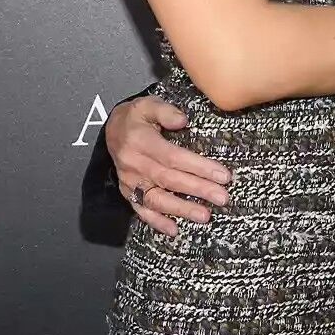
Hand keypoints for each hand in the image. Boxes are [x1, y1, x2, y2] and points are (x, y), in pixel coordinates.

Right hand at [107, 94, 231, 236]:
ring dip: (181, 209)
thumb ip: (165, 111)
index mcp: (141, 142)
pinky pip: (141, 210)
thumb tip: (183, 120)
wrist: (111, 130)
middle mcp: (134, 164)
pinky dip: (156, 222)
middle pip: (170, 180)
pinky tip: (174, 230)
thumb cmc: (136, 117)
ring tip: (204, 216)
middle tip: (222, 198)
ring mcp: (130, 181)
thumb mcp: (148, 104)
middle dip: (198, 190)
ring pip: (156, 199)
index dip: (199, 167)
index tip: (223, 175)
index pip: (174, 157)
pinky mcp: (127, 192)